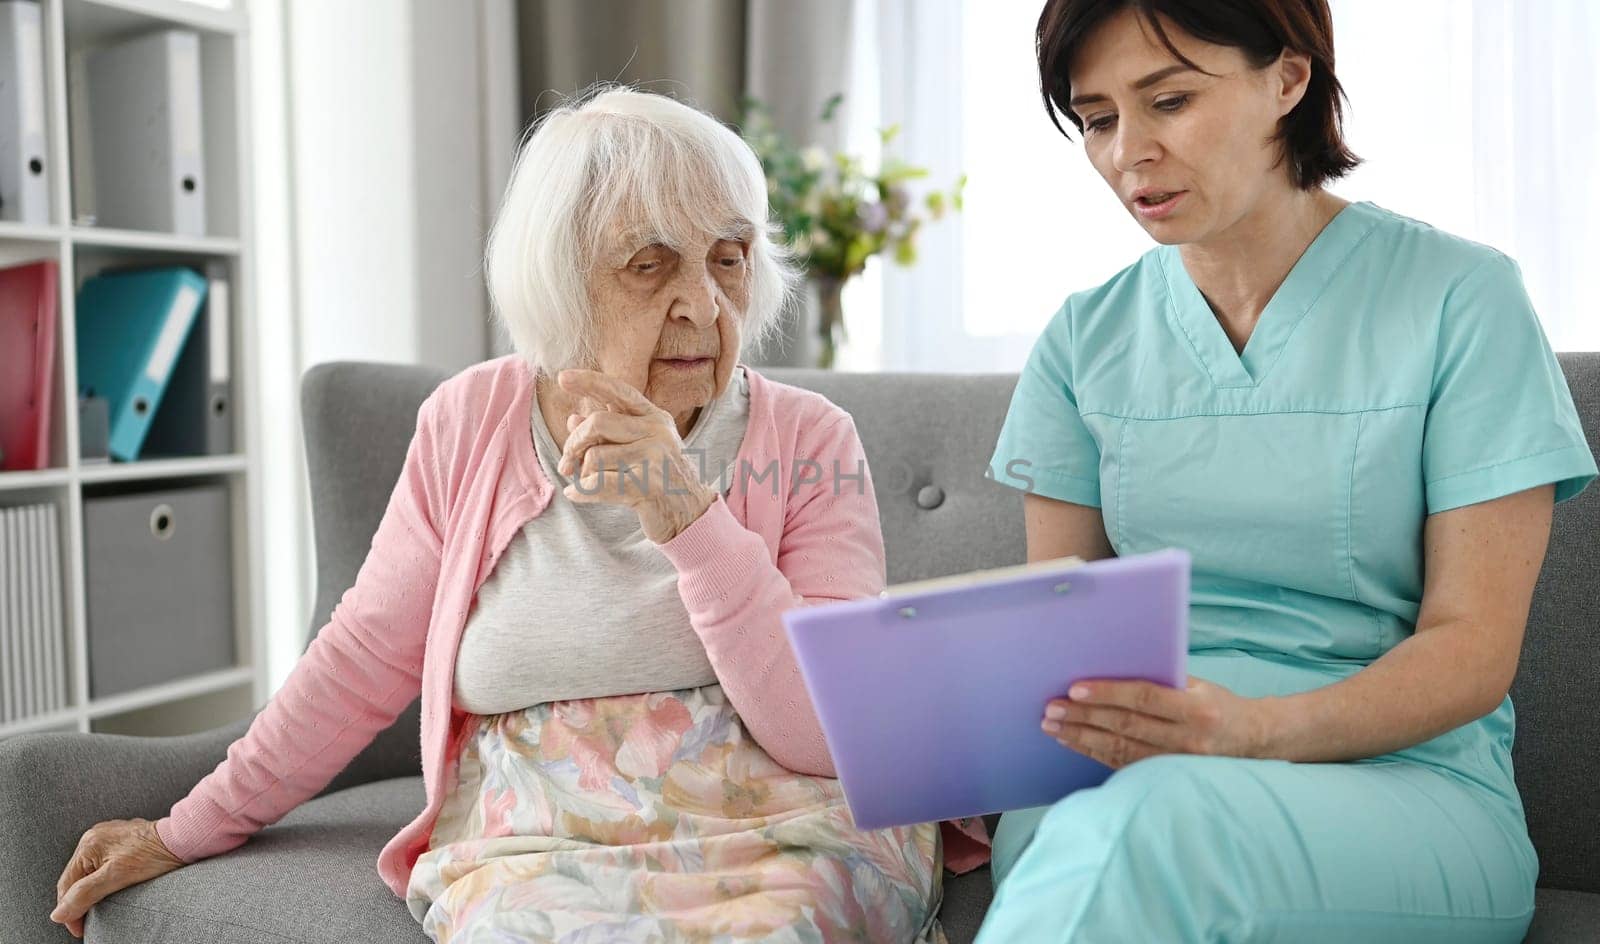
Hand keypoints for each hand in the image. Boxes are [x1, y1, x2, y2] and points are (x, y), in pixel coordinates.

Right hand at [52, 818, 184, 937]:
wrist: (184, 838)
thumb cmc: (154, 854)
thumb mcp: (115, 878)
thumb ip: (84, 894)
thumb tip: (58, 914)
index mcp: (88, 844)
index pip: (67, 884)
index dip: (70, 910)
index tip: (80, 929)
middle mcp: (95, 836)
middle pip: (78, 877)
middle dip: (81, 900)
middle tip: (89, 922)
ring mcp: (110, 836)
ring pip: (91, 871)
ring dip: (93, 890)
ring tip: (101, 907)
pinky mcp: (124, 840)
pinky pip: (105, 864)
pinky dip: (105, 879)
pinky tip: (113, 888)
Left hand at [555, 369, 715, 542]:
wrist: (690, 514)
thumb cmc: (660, 478)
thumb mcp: (638, 447)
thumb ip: (609, 432)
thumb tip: (573, 419)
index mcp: (656, 418)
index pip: (619, 391)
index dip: (589, 382)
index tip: (562, 378)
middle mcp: (658, 432)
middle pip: (597, 423)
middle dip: (574, 443)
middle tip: (567, 462)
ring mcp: (655, 458)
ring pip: (595, 456)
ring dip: (581, 472)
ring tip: (583, 481)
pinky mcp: (647, 487)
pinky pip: (598, 484)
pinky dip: (580, 491)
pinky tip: (574, 494)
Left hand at [1040, 675, 1270, 769]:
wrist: (1253, 741)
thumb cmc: (1219, 704)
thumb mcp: (1199, 685)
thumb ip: (1161, 680)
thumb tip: (1112, 667)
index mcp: (1196, 710)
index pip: (1144, 699)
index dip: (1108, 693)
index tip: (1075, 688)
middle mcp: (1187, 740)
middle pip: (1126, 726)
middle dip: (1083, 717)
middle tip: (1051, 708)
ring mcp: (1177, 764)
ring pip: (1120, 750)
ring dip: (1081, 737)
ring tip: (1053, 726)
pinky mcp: (1167, 777)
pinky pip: (1124, 764)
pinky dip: (1094, 753)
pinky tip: (1073, 742)